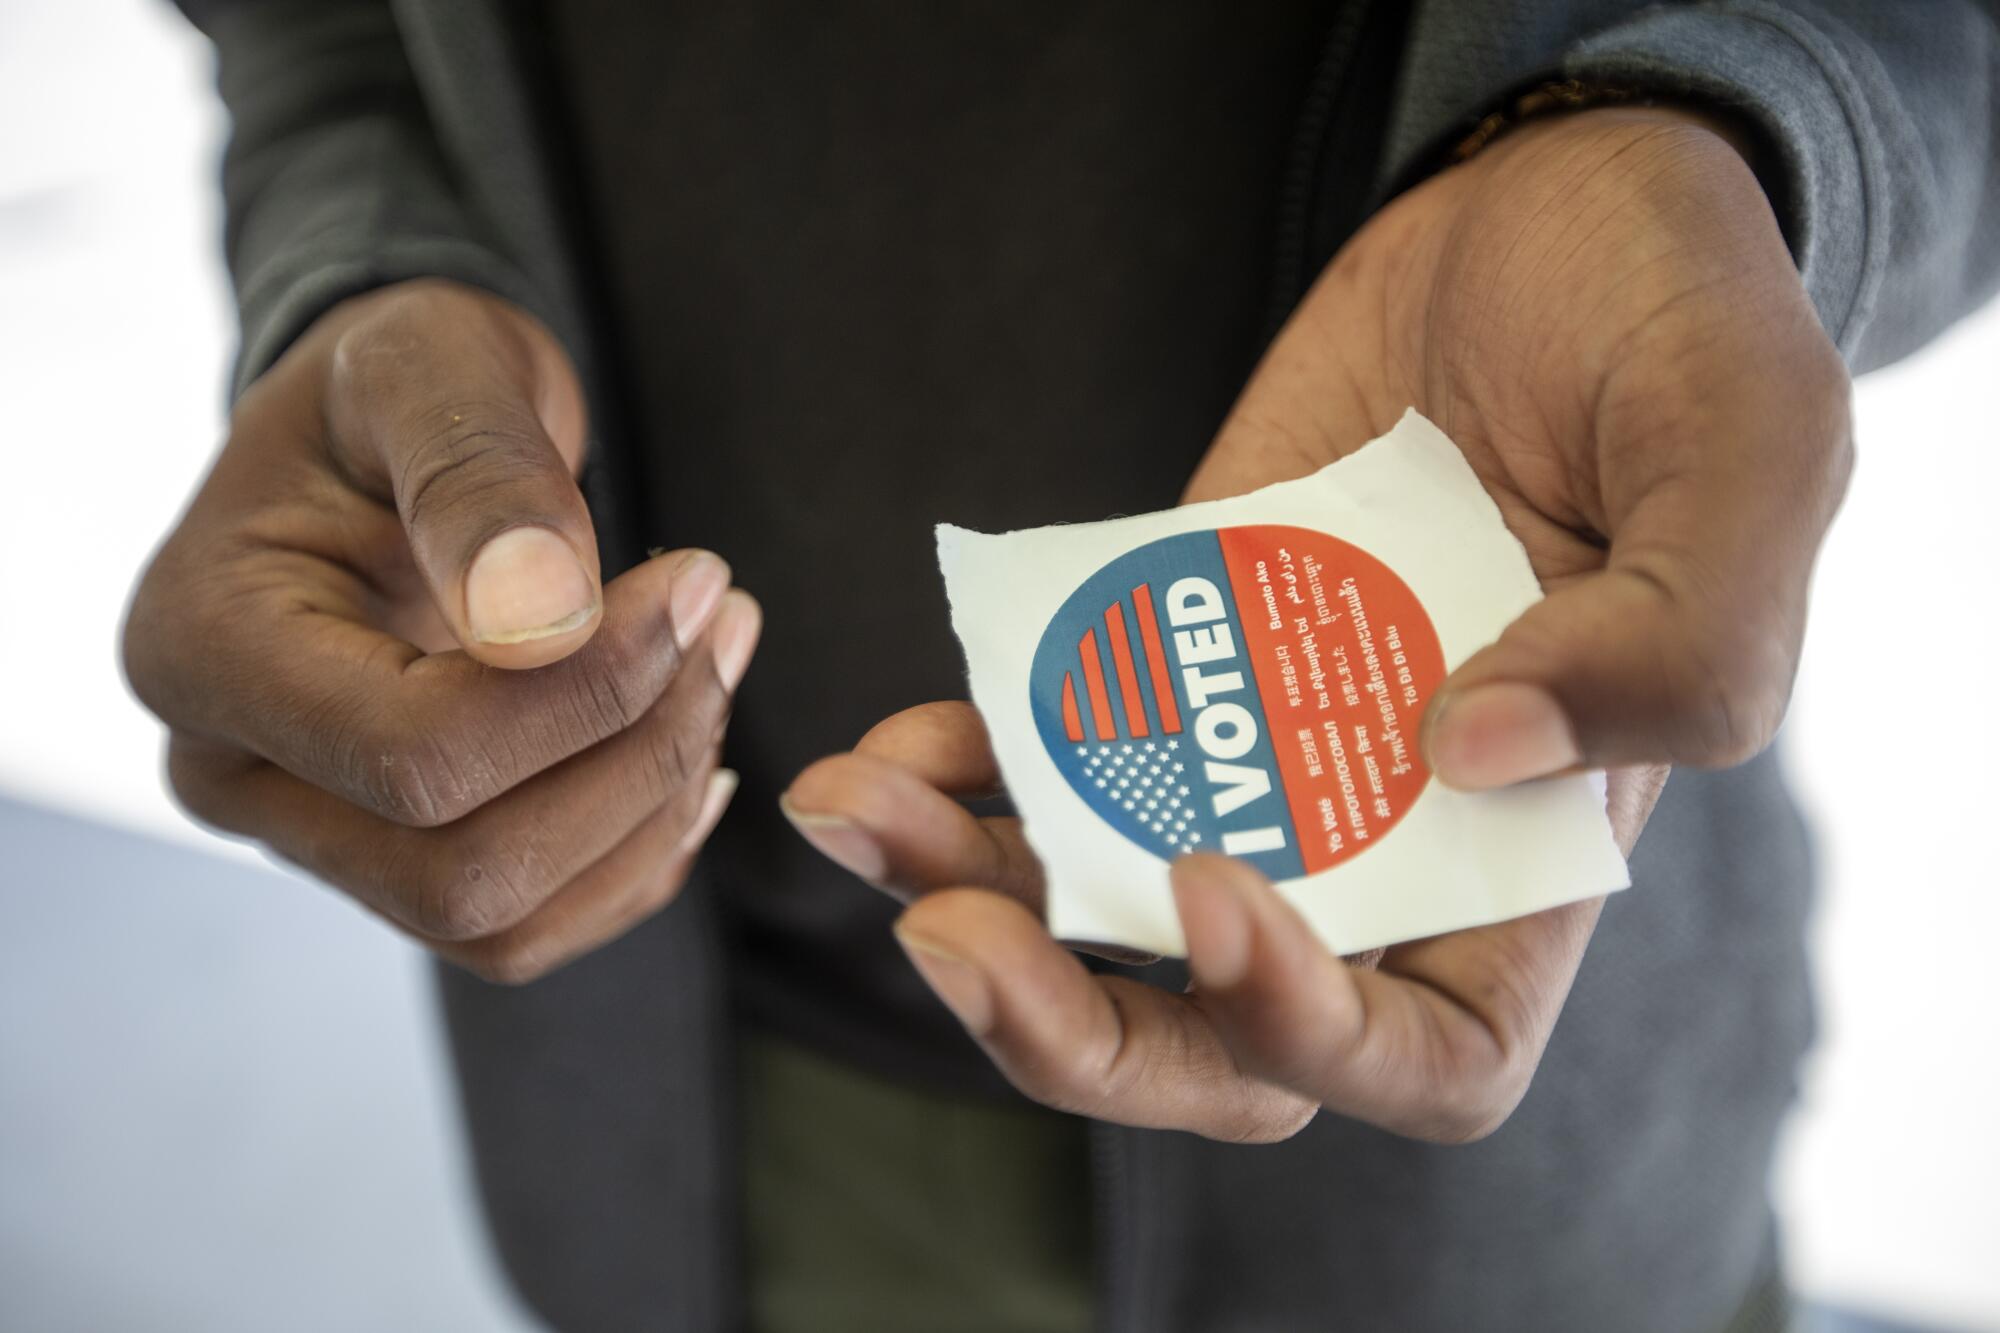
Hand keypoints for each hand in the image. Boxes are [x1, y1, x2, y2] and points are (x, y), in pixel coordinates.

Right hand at [125, 280, 760, 982]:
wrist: (397, 430)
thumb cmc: (406, 383)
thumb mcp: (438, 364)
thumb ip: (479, 476)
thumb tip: (540, 621)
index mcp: (201, 647)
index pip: (416, 754)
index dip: (590, 692)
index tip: (700, 578)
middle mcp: (231, 770)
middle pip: (461, 872)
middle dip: (635, 761)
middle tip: (725, 620)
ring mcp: (310, 834)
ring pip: (503, 921)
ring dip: (652, 808)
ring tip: (723, 663)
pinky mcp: (391, 862)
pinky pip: (527, 928)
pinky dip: (637, 854)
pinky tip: (691, 749)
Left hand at [784, 107, 1849, 1140]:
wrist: (1544, 215)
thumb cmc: (1676, 333)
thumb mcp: (1748, 457)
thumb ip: (1673, 643)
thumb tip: (1469, 752)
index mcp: (1537, 863)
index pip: (1425, 1061)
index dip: (1303, 1031)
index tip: (1210, 888)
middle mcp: (1383, 843)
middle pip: (1215, 1041)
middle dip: (1071, 1023)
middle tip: (946, 939)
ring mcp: (1260, 754)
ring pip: (1098, 913)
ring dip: (961, 894)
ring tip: (850, 806)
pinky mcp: (1173, 656)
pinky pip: (1053, 761)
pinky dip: (964, 772)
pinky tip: (899, 736)